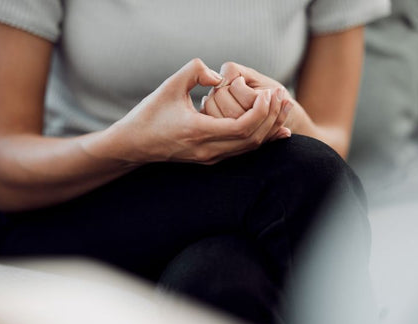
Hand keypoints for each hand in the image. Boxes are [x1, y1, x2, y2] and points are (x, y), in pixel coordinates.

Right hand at [104, 59, 284, 164]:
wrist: (133, 145)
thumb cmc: (149, 114)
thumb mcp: (169, 86)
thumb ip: (195, 71)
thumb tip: (220, 76)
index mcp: (198, 132)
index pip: (243, 126)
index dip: (261, 110)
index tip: (269, 93)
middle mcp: (208, 150)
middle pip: (252, 139)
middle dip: (272, 118)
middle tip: (284, 97)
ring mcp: (210, 158)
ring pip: (249, 148)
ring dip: (269, 129)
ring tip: (283, 109)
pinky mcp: (210, 159)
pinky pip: (242, 151)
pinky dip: (260, 139)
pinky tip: (275, 131)